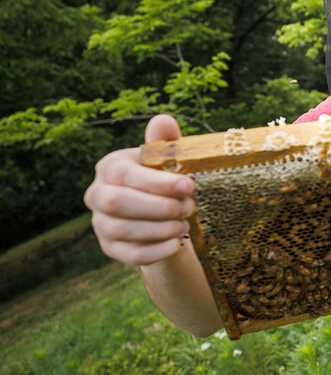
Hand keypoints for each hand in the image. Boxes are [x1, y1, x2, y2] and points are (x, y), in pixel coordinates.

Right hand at [84, 114, 195, 265]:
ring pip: (122, 229)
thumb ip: (165, 142)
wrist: (163, 213)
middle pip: (117, 202)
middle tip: (189, 206)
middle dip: (158, 206)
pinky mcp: (110, 247)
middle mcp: (98, 194)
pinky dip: (157, 250)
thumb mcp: (168, 159)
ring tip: (185, 223)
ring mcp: (100, 223)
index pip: (124, 173)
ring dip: (160, 228)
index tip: (189, 185)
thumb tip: (163, 121)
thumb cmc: (165, 179)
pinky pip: (130, 254)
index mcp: (110, 167)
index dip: (157, 181)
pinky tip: (177, 243)